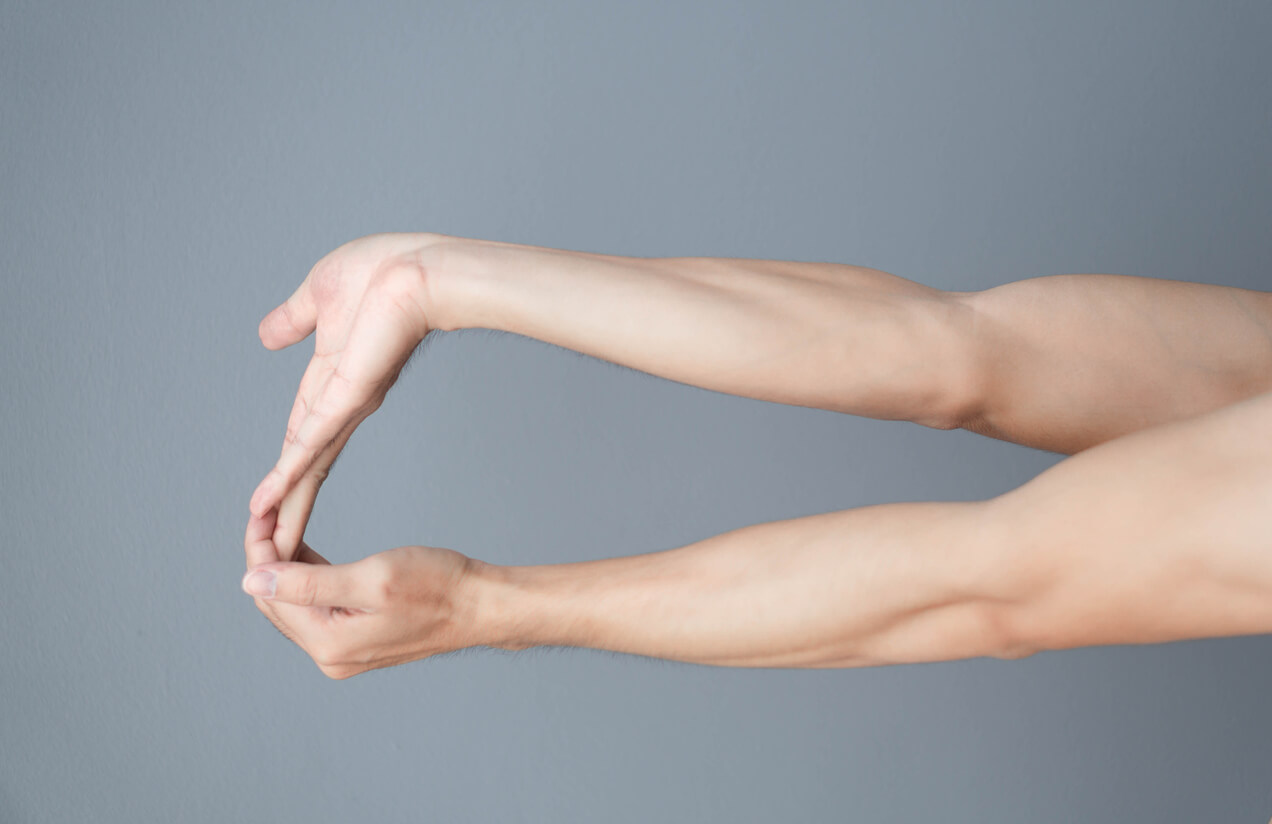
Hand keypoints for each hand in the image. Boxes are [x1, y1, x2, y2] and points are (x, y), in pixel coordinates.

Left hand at [243, 509, 482, 678]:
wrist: (480, 605)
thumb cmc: (438, 586)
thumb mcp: (371, 578)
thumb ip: (308, 584)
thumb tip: (252, 582)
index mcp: (329, 644)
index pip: (271, 595)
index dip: (259, 551)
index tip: (259, 512)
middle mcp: (330, 656)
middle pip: (277, 603)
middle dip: (267, 558)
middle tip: (267, 513)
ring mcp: (344, 651)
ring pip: (295, 605)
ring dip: (285, 567)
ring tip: (282, 526)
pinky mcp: (357, 639)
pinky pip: (317, 608)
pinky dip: (307, 578)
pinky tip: (306, 552)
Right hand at [248, 232, 447, 559]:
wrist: (422, 267)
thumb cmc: (384, 272)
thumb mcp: (319, 298)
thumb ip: (293, 320)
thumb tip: (267, 335)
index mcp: (336, 381)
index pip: (303, 434)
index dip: (284, 466)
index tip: (270, 498)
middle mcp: (345, 403)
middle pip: (308, 465)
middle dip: (288, 506)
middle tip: (272, 547)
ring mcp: (348, 404)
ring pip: (308, 466)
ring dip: (284, 506)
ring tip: (269, 545)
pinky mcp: (350, 398)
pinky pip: (311, 440)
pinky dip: (286, 472)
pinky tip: (267, 501)